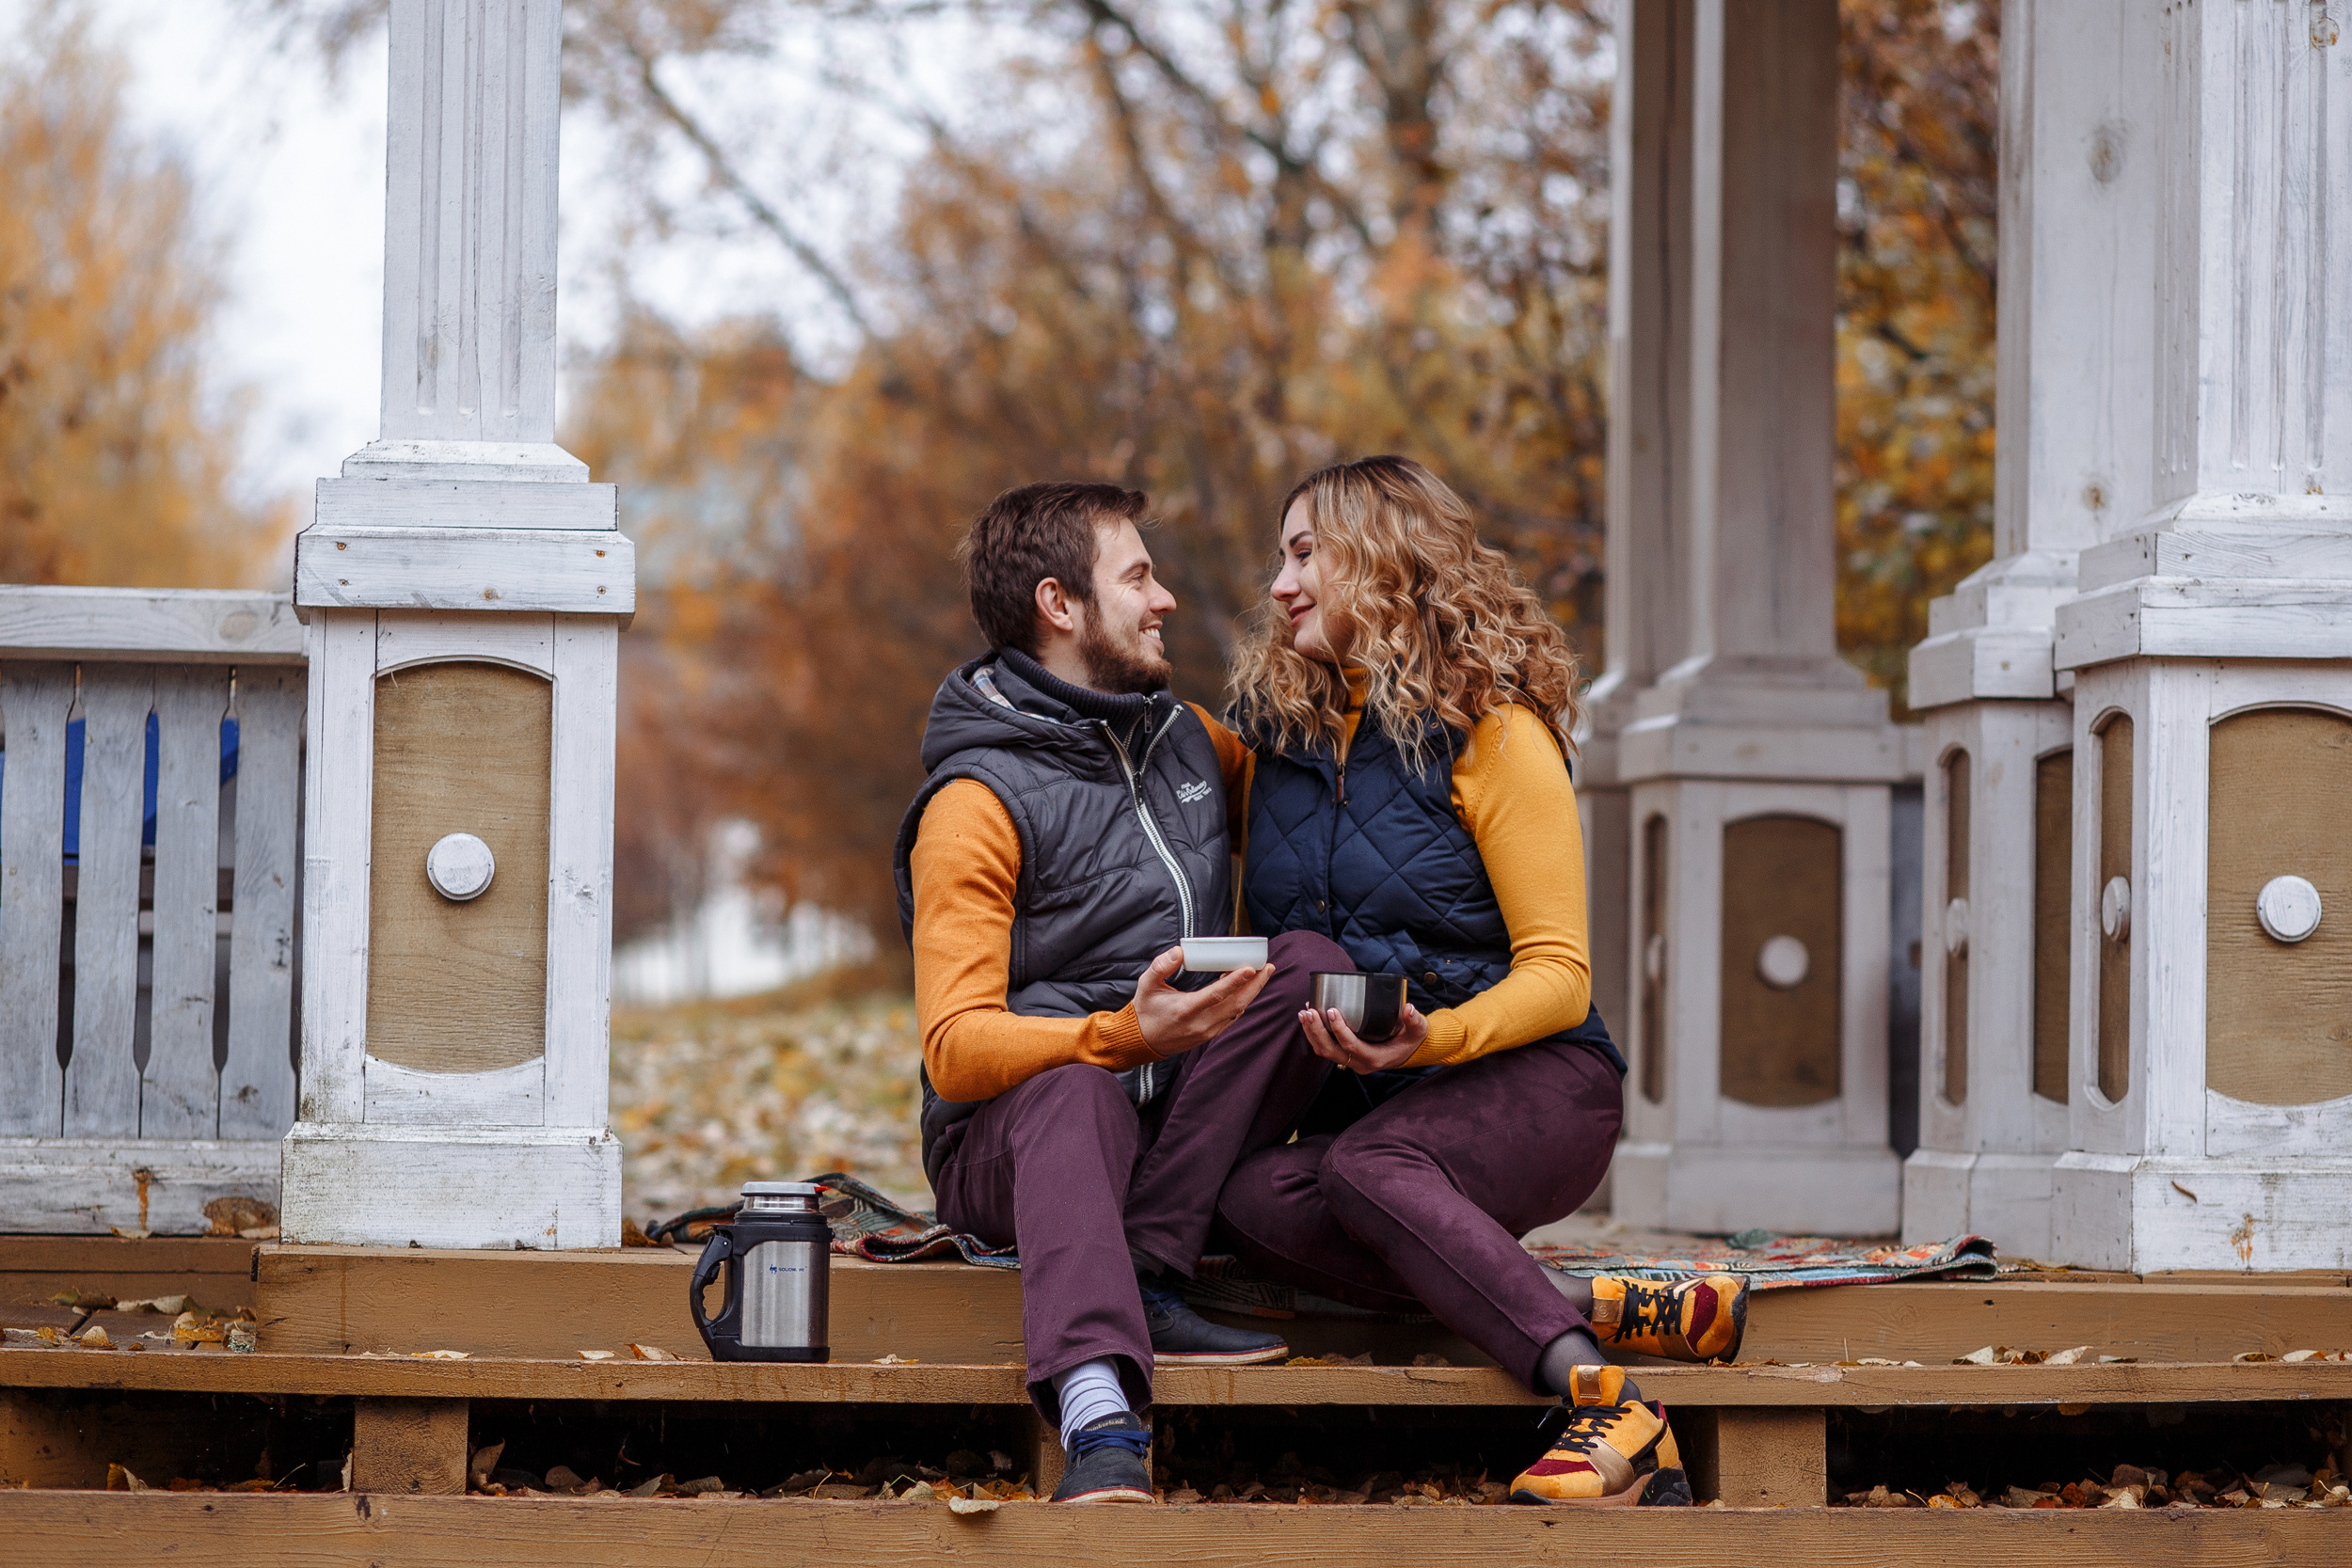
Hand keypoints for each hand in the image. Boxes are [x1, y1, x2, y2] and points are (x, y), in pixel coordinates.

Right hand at [1133, 946, 1275, 1057]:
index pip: (1216, 994)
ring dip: (1251, 992)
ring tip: (1261, 973)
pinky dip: (1241, 1001)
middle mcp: (1200, 1023)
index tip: (1251, 968)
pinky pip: (1232, 1017)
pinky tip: (1245, 988)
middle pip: (1236, 1003)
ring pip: (1237, 1010)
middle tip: (1267, 966)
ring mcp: (1207, 1031)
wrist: (1143, 1041)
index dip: (1236, 981)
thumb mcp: (1146, 984)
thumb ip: (1161, 966)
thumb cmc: (1146, 1010)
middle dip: (1255, 984)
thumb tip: (1178, 951)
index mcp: (1185, 1009)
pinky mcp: (1210, 1035)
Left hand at [1301, 1001, 1428, 1072]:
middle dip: (1317, 1031)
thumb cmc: (1410, 1040)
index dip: (1339, 1030)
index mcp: (1374, 1058)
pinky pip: (1325, 1047)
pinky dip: (1314, 1034)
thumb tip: (1409, 1008)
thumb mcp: (1417, 1031)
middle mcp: (1359, 1063)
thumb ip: (1414, 1021)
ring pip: (1324, 1050)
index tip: (1331, 1010)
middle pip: (1330, 1050)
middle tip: (1309, 1010)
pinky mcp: (1344, 1055)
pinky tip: (1309, 1017)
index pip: (1351, 1046)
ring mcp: (1350, 1061)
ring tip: (1304, 1012)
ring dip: (1311, 1032)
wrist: (1406, 1051)